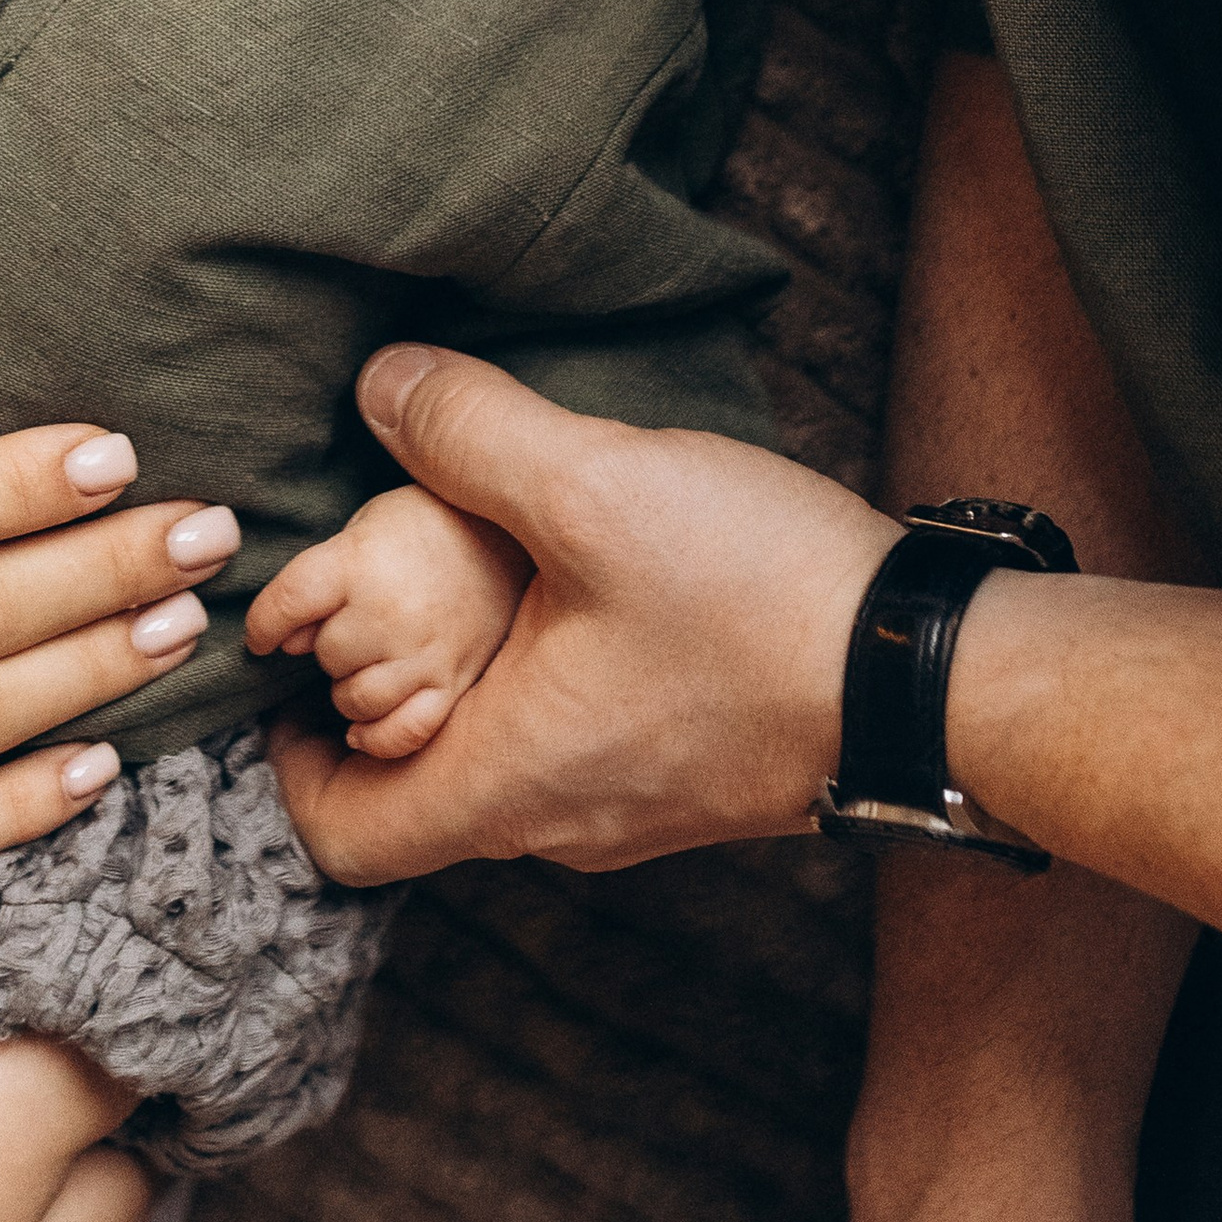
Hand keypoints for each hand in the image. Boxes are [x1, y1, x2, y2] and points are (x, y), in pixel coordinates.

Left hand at [246, 482, 526, 756]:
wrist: (513, 533)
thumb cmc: (428, 524)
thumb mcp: (364, 526)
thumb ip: (320, 579)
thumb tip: (289, 641)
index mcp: (359, 562)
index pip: (288, 603)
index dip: (263, 624)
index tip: (261, 636)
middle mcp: (389, 612)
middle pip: (324, 654)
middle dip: (326, 643)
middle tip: (350, 622)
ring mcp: (425, 654)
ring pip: (355, 699)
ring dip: (349, 687)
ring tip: (365, 661)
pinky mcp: (454, 683)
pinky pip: (402, 733)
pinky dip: (377, 736)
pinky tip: (364, 726)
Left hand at [268, 345, 892, 885]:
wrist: (942, 675)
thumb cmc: (760, 599)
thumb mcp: (594, 484)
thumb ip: (469, 430)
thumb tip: (378, 386)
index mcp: (505, 783)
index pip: (340, 836)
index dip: (283, 762)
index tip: (279, 672)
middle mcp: (557, 824)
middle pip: (414, 795)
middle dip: (372, 698)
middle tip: (369, 588)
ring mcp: (631, 811)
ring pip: (497, 765)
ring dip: (464, 681)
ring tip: (467, 569)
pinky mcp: (689, 778)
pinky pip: (571, 749)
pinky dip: (539, 681)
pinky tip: (573, 584)